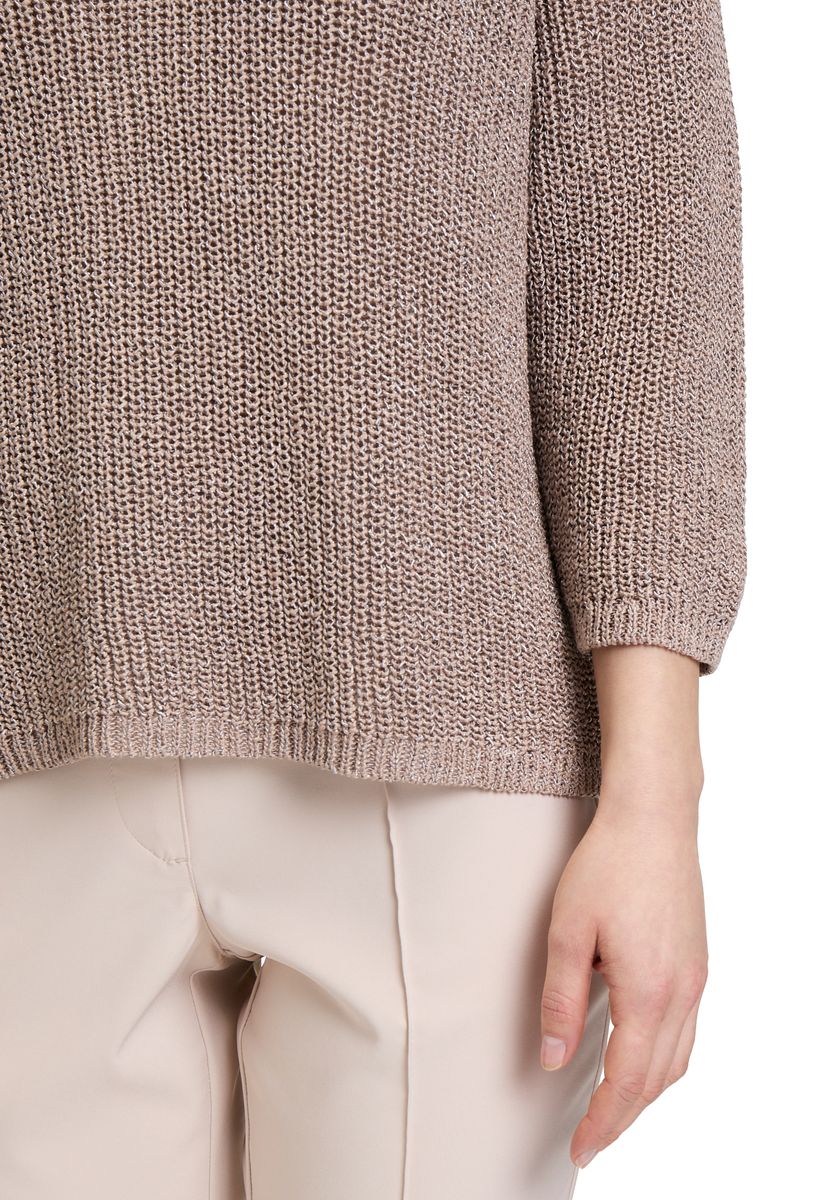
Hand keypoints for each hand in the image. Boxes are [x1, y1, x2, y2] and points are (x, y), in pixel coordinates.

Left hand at [540, 645, 708, 1168]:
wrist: (653, 817)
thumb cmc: (607, 865)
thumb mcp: (567, 933)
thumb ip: (561, 1002)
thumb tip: (553, 1059)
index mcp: (649, 992)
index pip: (627, 1083)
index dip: (604, 1123)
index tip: (583, 1149)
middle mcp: (682, 993)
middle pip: (658, 1080)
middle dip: (624, 1117)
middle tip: (593, 1139)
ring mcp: (695, 976)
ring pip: (678, 1058)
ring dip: (647, 1091)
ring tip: (613, 1106)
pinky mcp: (697, 960)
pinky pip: (686, 1030)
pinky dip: (664, 1058)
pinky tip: (642, 1052)